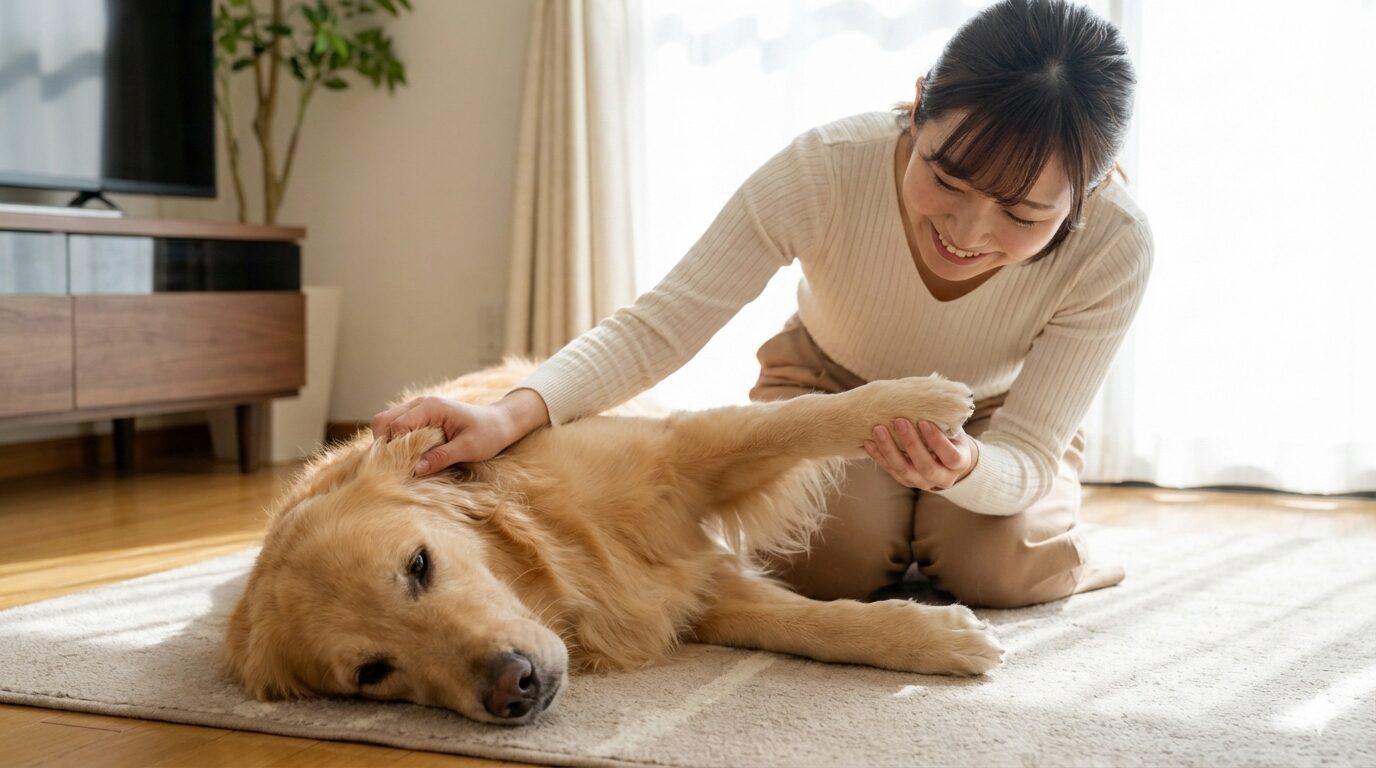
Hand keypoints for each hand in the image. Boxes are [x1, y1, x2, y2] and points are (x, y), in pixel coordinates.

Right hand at [370, 396, 516, 476]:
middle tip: (395, 466)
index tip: (399, 467)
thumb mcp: (468, 448)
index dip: (392, 448)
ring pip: (386, 423)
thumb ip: (442, 457)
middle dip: (383, 444)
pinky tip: (407, 456)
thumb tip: (415, 469)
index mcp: (431, 407)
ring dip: (388, 443)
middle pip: (383, 421)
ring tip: (401, 462)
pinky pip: (397, 426)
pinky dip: (395, 441)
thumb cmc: (488, 433)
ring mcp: (418, 408)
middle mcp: (420, 404)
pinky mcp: (420, 417)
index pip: (395, 426)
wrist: (500, 422)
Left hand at [863, 418, 978, 491]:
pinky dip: (878, 456)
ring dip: (889, 450)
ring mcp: (923, 482)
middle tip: (899, 421)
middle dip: (911, 444)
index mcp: (959, 463)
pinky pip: (890, 470)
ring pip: (904, 471)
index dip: (937, 441)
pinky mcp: (906, 481)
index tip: (924, 422)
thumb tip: (932, 396)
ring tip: (878, 430)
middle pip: (926, 466)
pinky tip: (868, 442)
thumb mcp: (954, 428)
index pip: (950, 456)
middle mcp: (943, 478)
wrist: (947, 457)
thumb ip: (945, 419)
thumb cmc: (951, 435)